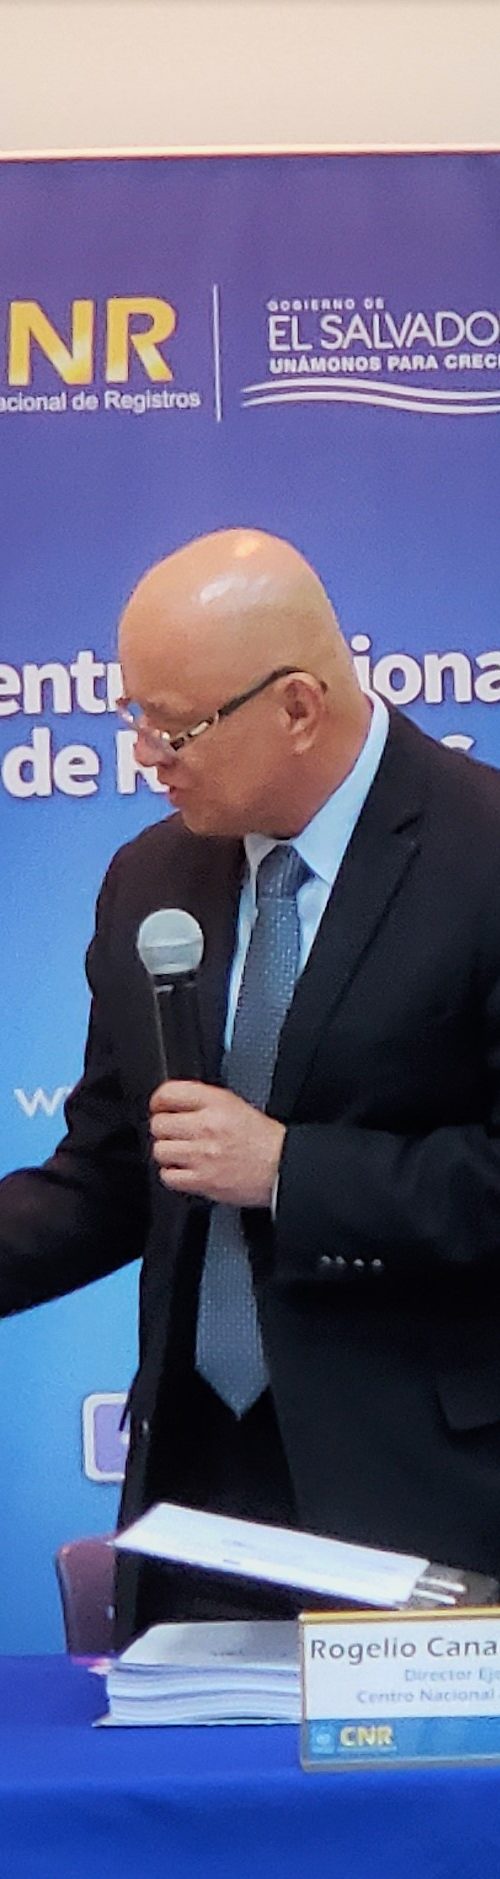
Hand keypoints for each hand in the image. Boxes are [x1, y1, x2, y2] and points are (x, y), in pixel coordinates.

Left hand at [149, 1080, 284, 1206]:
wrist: (281, 1167)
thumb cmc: (262, 1139)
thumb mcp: (234, 1105)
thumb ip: (203, 1102)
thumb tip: (174, 1104)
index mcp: (216, 1103)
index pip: (169, 1093)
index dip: (159, 1101)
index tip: (160, 1107)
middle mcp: (206, 1127)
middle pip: (159, 1124)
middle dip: (163, 1129)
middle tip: (173, 1133)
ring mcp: (202, 1155)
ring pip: (160, 1150)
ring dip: (168, 1152)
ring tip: (180, 1154)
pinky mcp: (202, 1180)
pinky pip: (168, 1176)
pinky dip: (172, 1175)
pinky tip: (184, 1170)